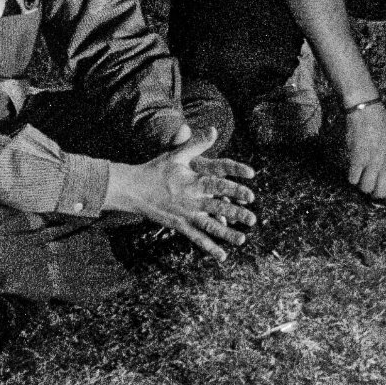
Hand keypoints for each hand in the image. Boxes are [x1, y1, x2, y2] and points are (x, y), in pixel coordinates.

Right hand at [116, 129, 256, 260]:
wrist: (132, 188)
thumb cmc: (157, 169)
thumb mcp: (177, 154)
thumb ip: (197, 143)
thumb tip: (214, 128)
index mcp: (193, 182)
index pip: (219, 186)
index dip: (236, 189)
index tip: (251, 195)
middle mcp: (191, 200)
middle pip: (218, 209)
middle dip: (236, 214)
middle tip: (252, 220)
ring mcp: (184, 215)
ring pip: (209, 227)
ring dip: (226, 235)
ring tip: (242, 240)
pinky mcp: (178, 225)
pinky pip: (197, 238)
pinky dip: (209, 247)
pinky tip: (222, 256)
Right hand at [340, 100, 385, 202]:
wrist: (367, 112)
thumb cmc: (382, 129)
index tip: (385, 202)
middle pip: (379, 194)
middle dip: (373, 192)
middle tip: (370, 184)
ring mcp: (373, 162)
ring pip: (365, 188)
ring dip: (362, 183)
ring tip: (363, 172)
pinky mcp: (357, 159)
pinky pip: (352, 179)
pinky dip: (352, 176)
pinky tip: (355, 166)